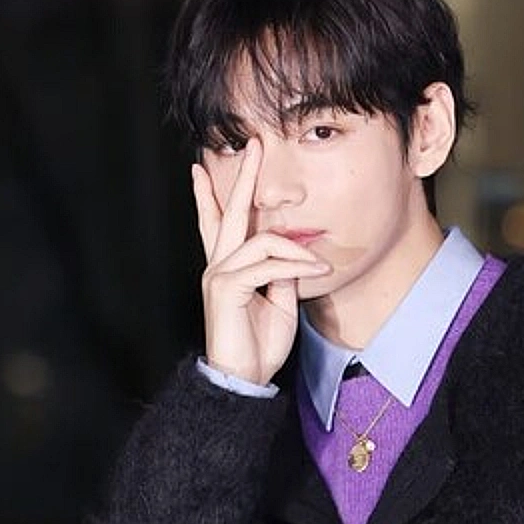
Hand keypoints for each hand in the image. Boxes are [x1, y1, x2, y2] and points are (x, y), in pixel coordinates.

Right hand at [192, 138, 330, 385]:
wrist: (245, 378)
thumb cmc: (259, 344)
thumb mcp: (279, 302)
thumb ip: (282, 274)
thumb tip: (294, 255)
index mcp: (228, 268)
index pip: (217, 223)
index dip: (212, 196)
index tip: (205, 168)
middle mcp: (219, 266)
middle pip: (228, 213)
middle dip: (242, 177)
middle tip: (252, 145)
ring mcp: (220, 275)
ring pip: (260, 240)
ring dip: (296, 248)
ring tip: (318, 264)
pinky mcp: (226, 288)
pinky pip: (265, 265)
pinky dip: (293, 265)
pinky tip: (314, 272)